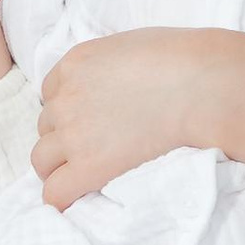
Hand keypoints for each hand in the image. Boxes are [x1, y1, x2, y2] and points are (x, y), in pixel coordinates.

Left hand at [32, 29, 244, 210]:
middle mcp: (65, 97)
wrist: (202, 87)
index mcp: (75, 63)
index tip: (91, 120)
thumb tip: (113, 82)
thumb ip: (108, 66)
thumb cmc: (183, 60)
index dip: (69, 109)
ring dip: (60, 166)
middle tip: (96, 146)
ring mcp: (74, 133)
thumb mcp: (131, 46)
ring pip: (42, 160)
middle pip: (45, 127)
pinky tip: (78, 198)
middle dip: (64, 136)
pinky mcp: (89, 166)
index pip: (49, 94)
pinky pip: (55, 192)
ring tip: (88, 172)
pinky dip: (62, 197)